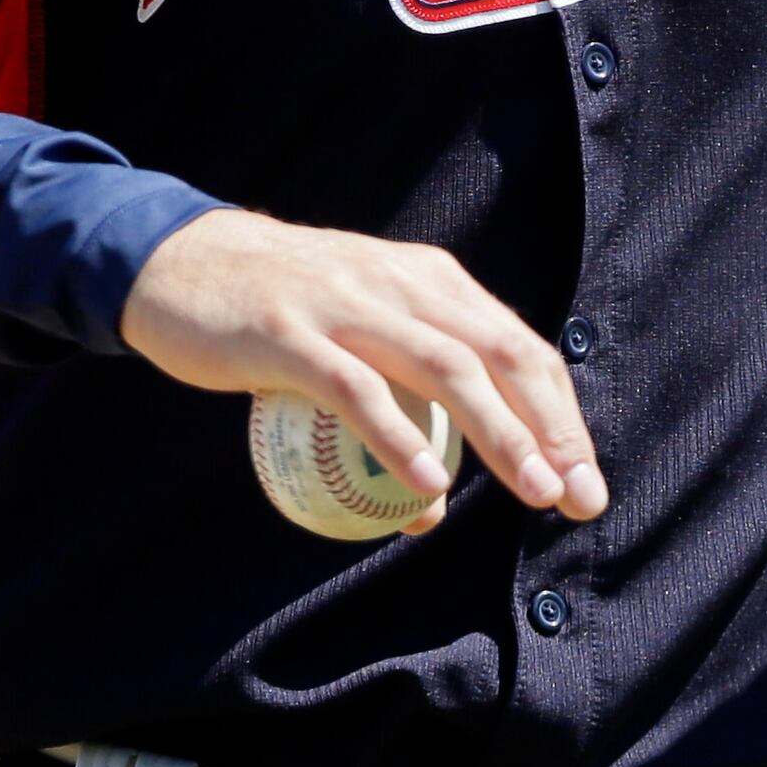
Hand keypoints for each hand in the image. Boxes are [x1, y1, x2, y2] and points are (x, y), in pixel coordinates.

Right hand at [121, 208, 607, 532]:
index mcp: (431, 281)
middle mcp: (402, 284)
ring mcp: (348, 304)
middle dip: (552, 428)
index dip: (562, 415)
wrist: (180, 262)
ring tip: (533, 489)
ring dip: (500, 433)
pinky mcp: (290, 333)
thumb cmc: (279, 312)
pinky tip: (428, 485)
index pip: (519, 347)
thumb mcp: (355, 336)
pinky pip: (356, 389)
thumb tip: (434, 504)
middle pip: (500, 355)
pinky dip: (399, 438)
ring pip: (446, 367)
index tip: (586, 480)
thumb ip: (400, 409)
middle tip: (578, 495)